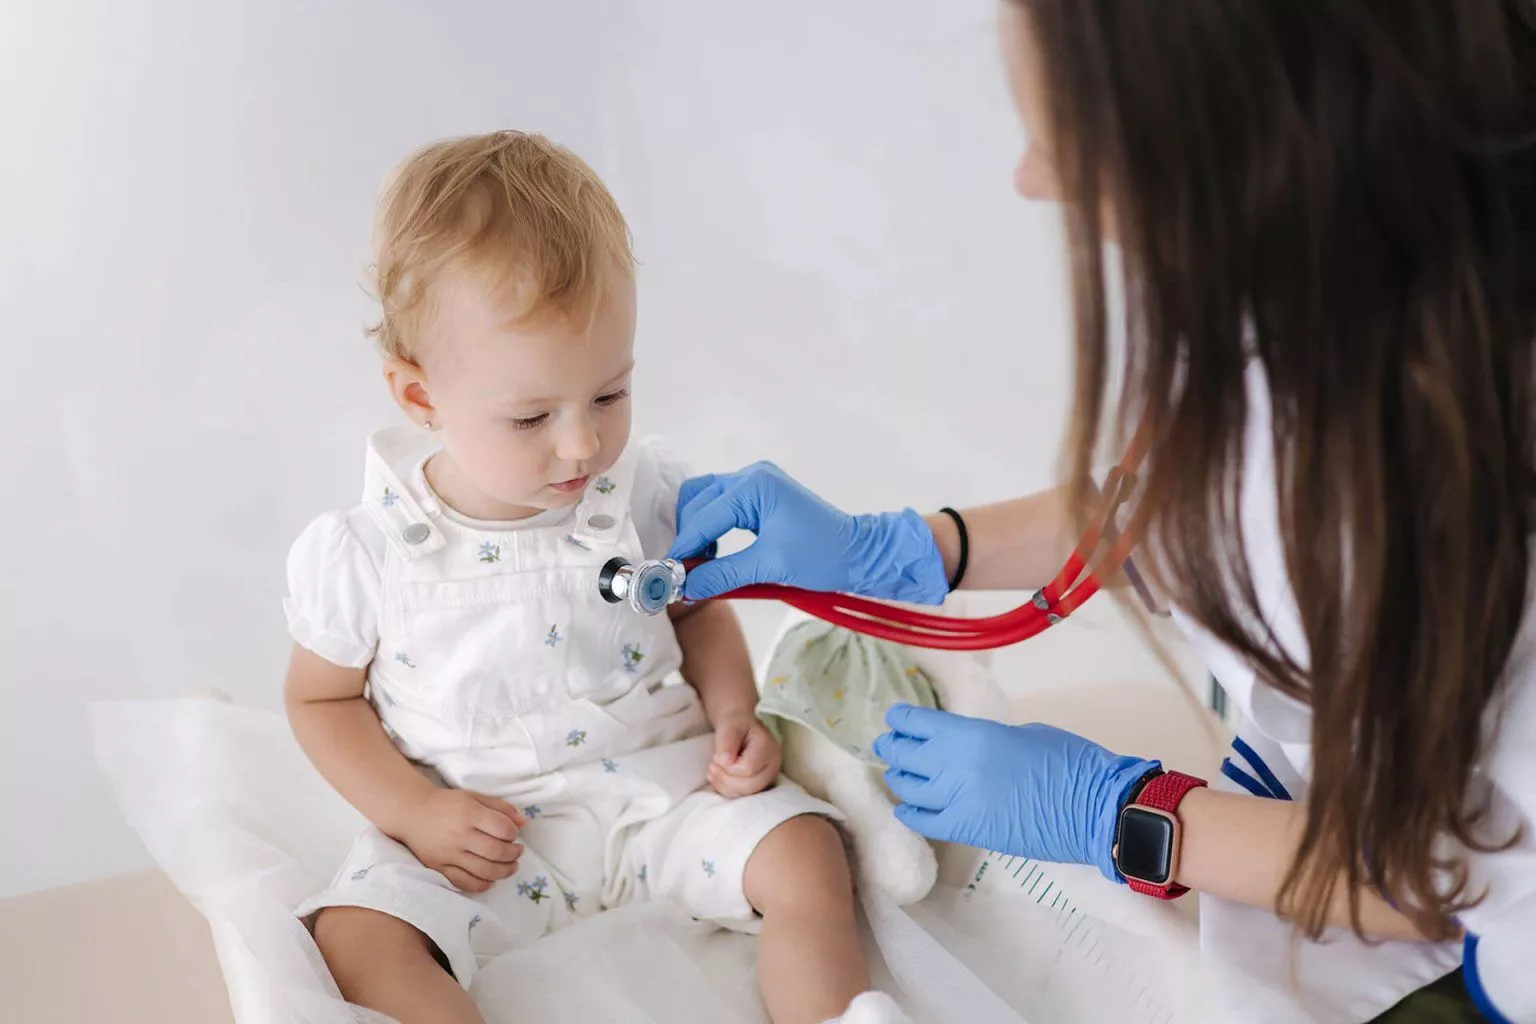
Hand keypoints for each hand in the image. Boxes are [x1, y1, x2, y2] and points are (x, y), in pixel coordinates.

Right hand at [397, 788, 527, 893]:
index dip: (513, 833)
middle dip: (513, 854)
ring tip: (511, 867)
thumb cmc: (447, 803)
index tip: (514, 834)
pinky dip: (482, 885)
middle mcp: (460, 835)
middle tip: (518, 852)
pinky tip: (491, 880)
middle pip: (495, 851)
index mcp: (470, 813)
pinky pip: (464, 883)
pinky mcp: (439, 868)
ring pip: (484, 870)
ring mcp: (449, 854)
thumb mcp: (474, 797)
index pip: (502, 828)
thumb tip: (524, 823)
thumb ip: (501, 808)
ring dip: (504, 871)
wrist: (411, 813)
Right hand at [666, 462, 948, 603]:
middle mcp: (751, 476)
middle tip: (685, 570)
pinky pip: (722, 506)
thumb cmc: (822, 556)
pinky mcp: (761, 496)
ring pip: (705, 501)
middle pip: (696, 500)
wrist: (861, 554)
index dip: (684, 548)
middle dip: (688, 535)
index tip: (667, 574)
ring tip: (701, 564)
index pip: (703, 516)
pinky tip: (716, 553)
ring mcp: (756, 483)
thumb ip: (722, 574)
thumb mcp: (769, 567)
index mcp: (754, 486)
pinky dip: (712, 528)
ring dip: (697, 531)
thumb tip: (684, 587)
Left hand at [707, 710, 781, 797]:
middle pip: (750, 785)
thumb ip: (727, 740)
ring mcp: (769, 776)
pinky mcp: (761, 784)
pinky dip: (728, 790)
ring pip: (747, 793)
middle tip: (711, 767)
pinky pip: (744, 795)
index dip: (727, 768)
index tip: (716, 757)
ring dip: (725, 786)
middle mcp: (773, 764)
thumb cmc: (735, 724)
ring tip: (712, 772)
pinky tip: (719, 780)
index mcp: (768, 747)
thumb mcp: (729, 724)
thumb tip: (725, 761)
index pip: (747, 769)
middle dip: (725, 779)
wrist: (740, 726)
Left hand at [873, 705, 1158, 881]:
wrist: (1094, 808)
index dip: (900, 720)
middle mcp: (953, 765)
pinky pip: (922, 821)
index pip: (916, 723)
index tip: (895, 719)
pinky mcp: (966, 831)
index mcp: (970, 734)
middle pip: (904, 755)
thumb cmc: (1068, 759)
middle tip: (887, 746)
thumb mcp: (1023, 733)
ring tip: (897, 774)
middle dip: (892, 748)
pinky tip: (907, 808)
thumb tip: (966, 746)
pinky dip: (910, 813)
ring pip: (907, 788)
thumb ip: (985, 738)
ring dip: (899, 779)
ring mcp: (956, 801)